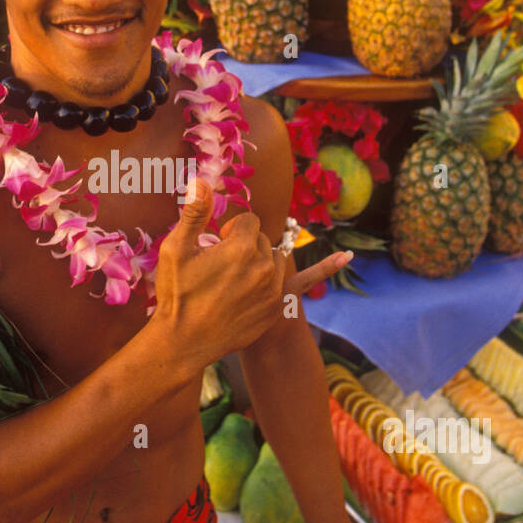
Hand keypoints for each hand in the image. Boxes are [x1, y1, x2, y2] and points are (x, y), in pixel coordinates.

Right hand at [154, 179, 351, 368]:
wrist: (186, 341)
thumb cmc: (178, 294)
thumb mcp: (177, 249)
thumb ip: (194, 213)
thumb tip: (202, 181)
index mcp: (241, 248)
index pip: (248, 222)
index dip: (230, 230)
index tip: (215, 243)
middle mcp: (264, 265)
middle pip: (261, 240)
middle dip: (243, 246)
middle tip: (218, 266)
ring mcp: (274, 287)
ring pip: (273, 258)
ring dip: (259, 261)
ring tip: (234, 279)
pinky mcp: (278, 305)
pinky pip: (306, 280)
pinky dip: (326, 268)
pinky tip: (345, 258)